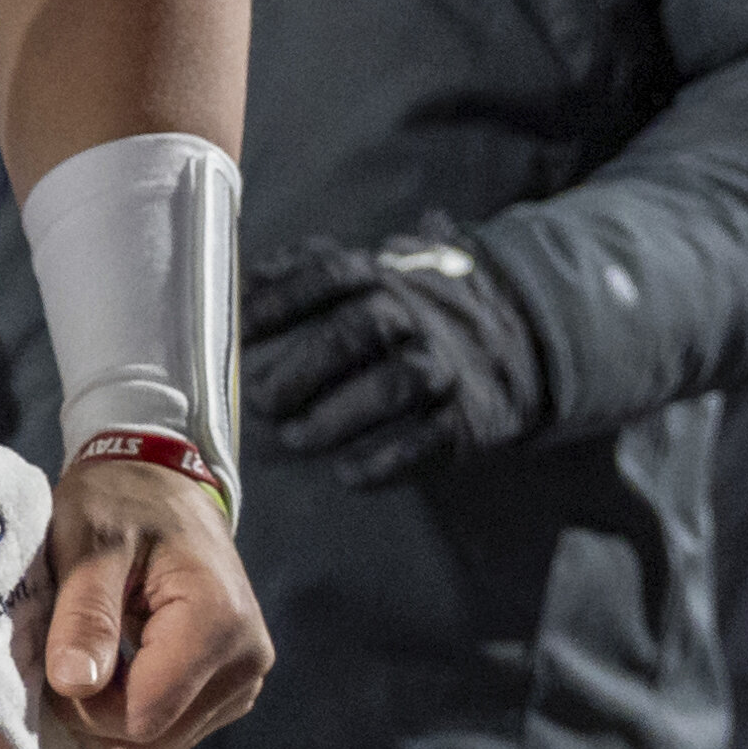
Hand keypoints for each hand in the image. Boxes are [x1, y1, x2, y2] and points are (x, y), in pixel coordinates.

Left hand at [36, 453, 271, 748]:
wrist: (161, 486)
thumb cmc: (120, 501)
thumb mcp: (89, 542)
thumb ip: (84, 613)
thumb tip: (74, 686)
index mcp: (218, 624)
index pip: (141, 717)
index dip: (82, 706)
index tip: (55, 656)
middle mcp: (245, 664)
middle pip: (149, 745)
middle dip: (92, 716)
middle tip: (66, 655)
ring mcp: (242, 683)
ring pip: (154, 748)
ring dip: (107, 715)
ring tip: (90, 650)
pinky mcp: (228, 691)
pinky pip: (165, 733)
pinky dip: (126, 710)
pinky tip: (114, 661)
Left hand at [243, 234, 543, 485]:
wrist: (511, 341)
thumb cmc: (402, 315)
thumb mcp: (363, 280)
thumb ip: (302, 276)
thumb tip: (236, 288)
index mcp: (379, 276)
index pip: (328, 273)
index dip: (280, 300)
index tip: (240, 332)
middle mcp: (415, 315)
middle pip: (360, 329)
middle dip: (305, 365)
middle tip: (262, 400)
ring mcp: (445, 365)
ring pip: (396, 383)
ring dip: (340, 414)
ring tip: (297, 439)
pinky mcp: (469, 417)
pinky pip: (430, 438)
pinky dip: (387, 461)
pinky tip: (347, 474)